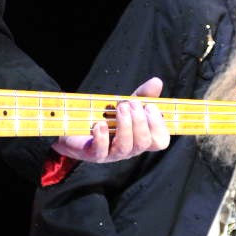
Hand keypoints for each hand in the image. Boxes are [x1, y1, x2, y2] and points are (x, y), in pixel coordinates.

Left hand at [51, 77, 169, 163]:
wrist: (75, 126)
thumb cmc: (106, 117)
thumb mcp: (125, 104)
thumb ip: (142, 95)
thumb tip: (157, 81)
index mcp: (140, 138)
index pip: (160, 141)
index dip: (159, 126)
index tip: (150, 106)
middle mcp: (129, 149)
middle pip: (143, 143)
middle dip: (139, 121)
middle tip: (131, 103)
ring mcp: (111, 154)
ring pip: (125, 147)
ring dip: (124, 125)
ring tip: (119, 107)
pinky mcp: (93, 154)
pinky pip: (101, 150)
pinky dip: (102, 136)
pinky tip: (100, 123)